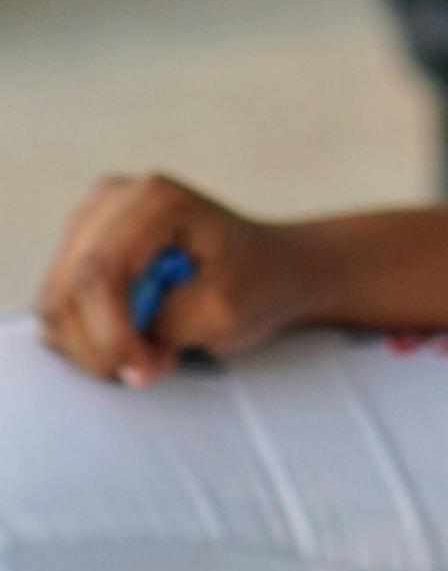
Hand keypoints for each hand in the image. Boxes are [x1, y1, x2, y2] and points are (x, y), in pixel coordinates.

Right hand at [35, 174, 317, 384]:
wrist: (271, 268)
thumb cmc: (258, 282)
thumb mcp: (225, 312)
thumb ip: (165, 330)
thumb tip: (119, 356)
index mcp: (154, 201)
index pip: (98, 274)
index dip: (108, 334)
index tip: (143, 369)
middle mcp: (111, 201)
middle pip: (66, 291)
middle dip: (101, 346)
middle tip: (153, 366)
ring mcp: (89, 222)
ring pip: (54, 305)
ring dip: (95, 345)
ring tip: (153, 348)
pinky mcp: (79, 250)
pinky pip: (60, 309)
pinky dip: (89, 337)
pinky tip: (135, 335)